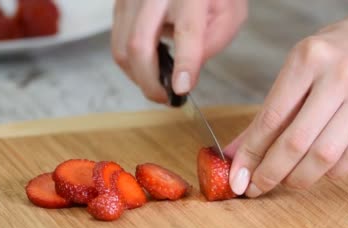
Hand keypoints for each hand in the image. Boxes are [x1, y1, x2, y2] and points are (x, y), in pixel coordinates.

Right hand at [111, 0, 247, 102]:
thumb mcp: (230, 12)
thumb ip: (215, 40)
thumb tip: (189, 71)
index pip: (186, 31)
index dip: (184, 64)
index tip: (181, 89)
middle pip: (138, 44)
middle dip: (149, 81)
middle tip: (165, 97)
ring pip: (122, 48)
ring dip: (139, 76)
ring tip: (158, 83)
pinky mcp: (119, 3)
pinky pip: (117, 42)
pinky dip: (132, 62)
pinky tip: (149, 64)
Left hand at [225, 23, 347, 197]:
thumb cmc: (332, 59)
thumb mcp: (297, 71)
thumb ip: (268, 114)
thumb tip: (234, 155)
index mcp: (307, 59)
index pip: (271, 118)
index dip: (251, 154)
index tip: (237, 177)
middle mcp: (339, 74)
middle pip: (297, 141)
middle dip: (271, 172)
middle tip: (257, 187)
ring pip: (325, 155)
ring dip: (300, 178)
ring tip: (287, 182)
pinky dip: (330, 173)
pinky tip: (319, 170)